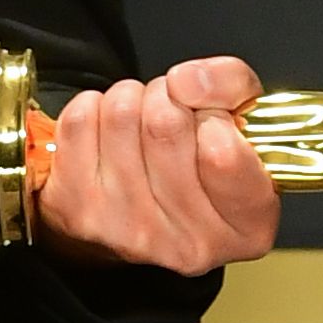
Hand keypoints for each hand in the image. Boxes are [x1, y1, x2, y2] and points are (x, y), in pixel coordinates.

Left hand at [34, 58, 281, 274]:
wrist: (136, 224)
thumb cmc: (199, 171)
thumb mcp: (244, 129)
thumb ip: (235, 88)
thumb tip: (187, 80)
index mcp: (245, 227)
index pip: (222, 153)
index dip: (213, 115)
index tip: (210, 118)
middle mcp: (188, 242)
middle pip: (165, 123)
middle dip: (169, 97)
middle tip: (173, 113)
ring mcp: (126, 229)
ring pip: (121, 113)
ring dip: (133, 99)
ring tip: (142, 123)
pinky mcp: (78, 210)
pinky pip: (81, 119)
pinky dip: (96, 108)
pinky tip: (110, 134)